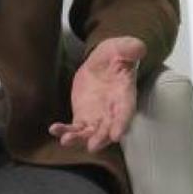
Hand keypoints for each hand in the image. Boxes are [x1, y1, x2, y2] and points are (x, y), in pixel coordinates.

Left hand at [48, 35, 143, 152]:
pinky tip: (54, 129)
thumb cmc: (117, 55)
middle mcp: (112, 112)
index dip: (122, 124)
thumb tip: (138, 48)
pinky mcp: (83, 116)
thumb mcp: (124, 47)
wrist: (104, 62)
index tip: (117, 135)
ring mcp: (97, 116)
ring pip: (89, 133)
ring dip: (78, 139)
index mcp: (125, 96)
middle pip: (107, 129)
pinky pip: (74, 127)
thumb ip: (131, 48)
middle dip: (100, 138)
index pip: (126, 112)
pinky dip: (64, 130)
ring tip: (66, 141)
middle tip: (92, 146)